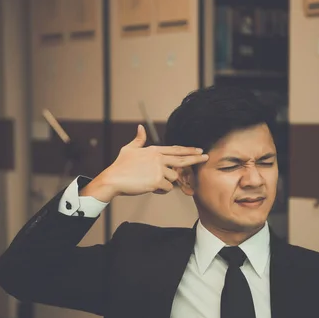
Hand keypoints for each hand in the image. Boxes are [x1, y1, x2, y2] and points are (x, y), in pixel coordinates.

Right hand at [81, 125, 207, 201]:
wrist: (113, 179)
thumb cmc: (120, 166)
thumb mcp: (129, 149)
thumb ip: (138, 139)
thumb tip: (140, 127)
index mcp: (153, 150)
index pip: (175, 149)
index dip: (188, 150)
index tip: (198, 149)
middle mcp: (158, 158)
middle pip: (182, 159)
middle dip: (195, 158)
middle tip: (206, 157)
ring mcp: (158, 169)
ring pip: (172, 178)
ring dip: (165, 182)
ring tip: (150, 182)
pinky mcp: (157, 181)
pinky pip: (167, 188)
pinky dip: (161, 190)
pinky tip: (150, 188)